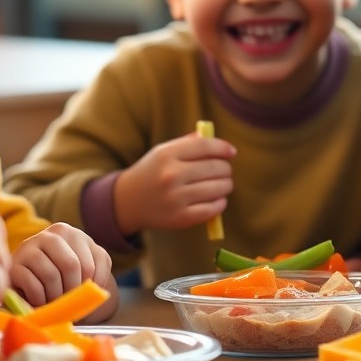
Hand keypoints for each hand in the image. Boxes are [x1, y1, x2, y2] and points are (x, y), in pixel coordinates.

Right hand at [10, 223, 119, 320]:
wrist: (29, 286)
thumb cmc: (62, 278)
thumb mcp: (85, 271)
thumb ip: (96, 273)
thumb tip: (97, 289)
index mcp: (68, 233)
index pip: (90, 264)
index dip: (89, 286)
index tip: (83, 293)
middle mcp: (49, 235)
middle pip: (71, 265)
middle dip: (72, 290)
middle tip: (68, 299)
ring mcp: (28, 248)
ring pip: (51, 275)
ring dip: (55, 296)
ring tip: (53, 300)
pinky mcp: (13, 266)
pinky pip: (33, 286)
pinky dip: (40, 300)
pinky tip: (39, 300)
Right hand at [114, 131, 234, 234]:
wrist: (128, 201)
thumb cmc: (152, 172)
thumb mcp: (163, 152)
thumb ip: (189, 143)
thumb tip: (219, 142)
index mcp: (167, 154)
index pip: (205, 146)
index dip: (223, 148)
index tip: (231, 152)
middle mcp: (171, 175)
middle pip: (216, 168)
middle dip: (226, 169)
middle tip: (225, 171)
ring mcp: (175, 198)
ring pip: (218, 188)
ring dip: (226, 186)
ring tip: (223, 185)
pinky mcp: (180, 218)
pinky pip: (212, 209)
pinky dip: (220, 203)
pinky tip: (218, 200)